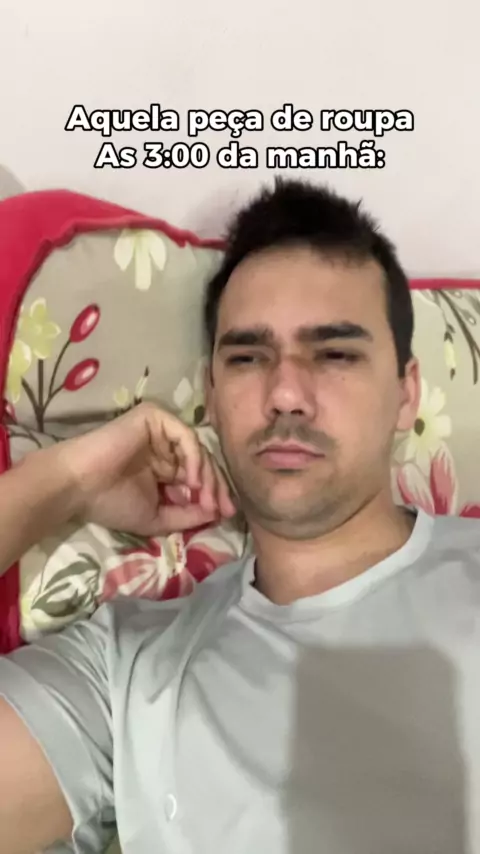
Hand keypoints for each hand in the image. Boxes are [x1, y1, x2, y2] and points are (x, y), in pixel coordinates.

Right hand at [58, 403, 236, 535]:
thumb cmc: (110, 503)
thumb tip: (217, 513)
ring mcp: (160, 429)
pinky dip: (194, 458)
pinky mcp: (154, 417)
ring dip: (207, 476)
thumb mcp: (157, 517)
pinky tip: (193, 481)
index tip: (225, 515)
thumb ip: (188, 515)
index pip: (199, 476)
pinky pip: (184, 435)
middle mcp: (165, 446)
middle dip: (216, 487)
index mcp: (164, 467)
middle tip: (223, 508)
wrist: (79, 487)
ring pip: (197, 449)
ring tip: (207, 499)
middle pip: (203, 462)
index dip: (214, 495)